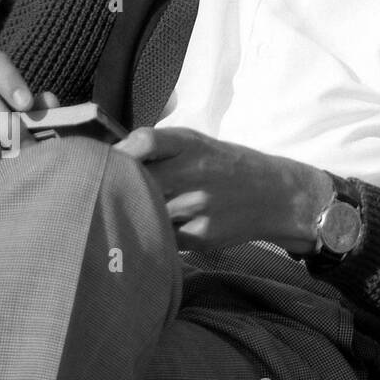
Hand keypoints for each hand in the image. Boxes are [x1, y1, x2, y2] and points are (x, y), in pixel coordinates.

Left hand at [113, 126, 332, 253]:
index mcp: (192, 144)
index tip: (103, 163)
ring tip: (142, 210)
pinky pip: (161, 236)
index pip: (145, 142)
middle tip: (106, 194)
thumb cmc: (226, 166)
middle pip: (137, 182)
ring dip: (136, 213)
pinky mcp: (200, 237)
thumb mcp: (198, 144)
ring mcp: (198, 207)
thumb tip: (103, 158)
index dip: (118, 154)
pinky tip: (167, 226)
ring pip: (145, 213)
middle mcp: (195, 172)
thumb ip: (159, 148)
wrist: (276, 195)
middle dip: (119, 189)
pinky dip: (156, 232)